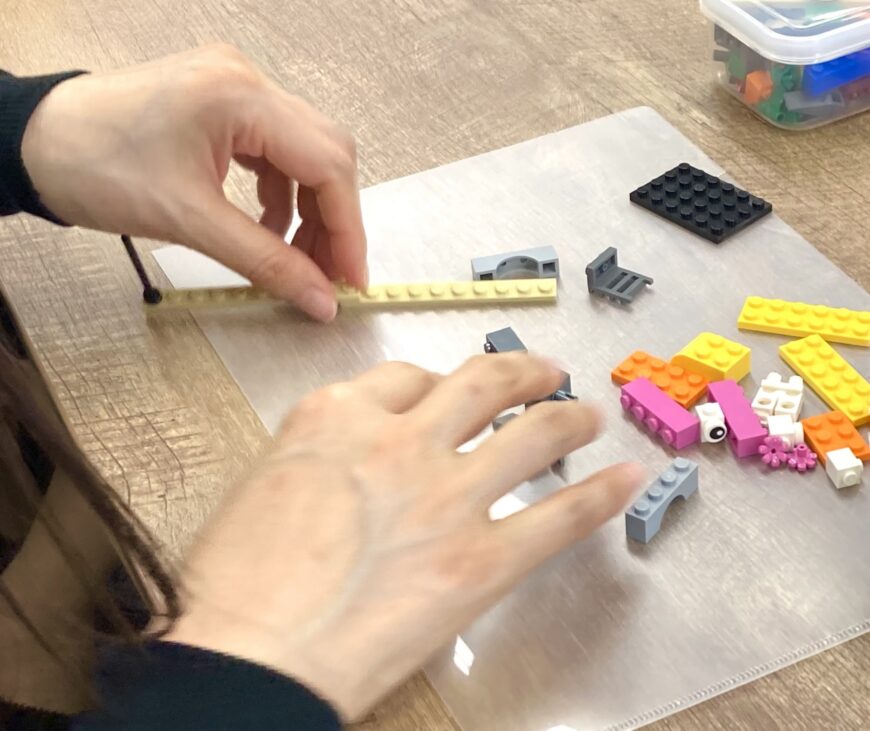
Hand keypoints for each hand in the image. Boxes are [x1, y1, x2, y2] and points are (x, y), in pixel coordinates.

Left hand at [21, 44, 365, 320]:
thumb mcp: (188, 222)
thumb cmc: (93, 167)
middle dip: (334, 221)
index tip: (351, 279)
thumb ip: (265, 262)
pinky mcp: (224, 103)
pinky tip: (270, 227)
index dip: (348, 228)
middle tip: (330, 275)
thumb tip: (320, 298)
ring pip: (306, 153)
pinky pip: (276, 151)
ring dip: (310, 210)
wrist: (37, 143)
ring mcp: (236, 87)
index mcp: (239, 96)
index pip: (327, 163)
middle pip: (326, 153)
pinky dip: (283, 195)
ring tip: (298, 259)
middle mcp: (246, 80)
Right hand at [163, 354, 643, 719]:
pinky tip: (625, 478)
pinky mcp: (480, 561)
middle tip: (542, 372)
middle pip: (481, 383)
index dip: (440, 383)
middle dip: (520, 371)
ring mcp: (446, 497)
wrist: (247, 656)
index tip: (453, 391)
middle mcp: (399, 442)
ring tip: (587, 413)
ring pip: (532, 434)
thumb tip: (355, 464)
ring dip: (568, 416)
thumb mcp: (264, 484)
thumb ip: (323, 456)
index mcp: (338, 417)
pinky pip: (558, 516)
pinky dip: (600, 494)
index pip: (407, 378)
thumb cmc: (233, 586)